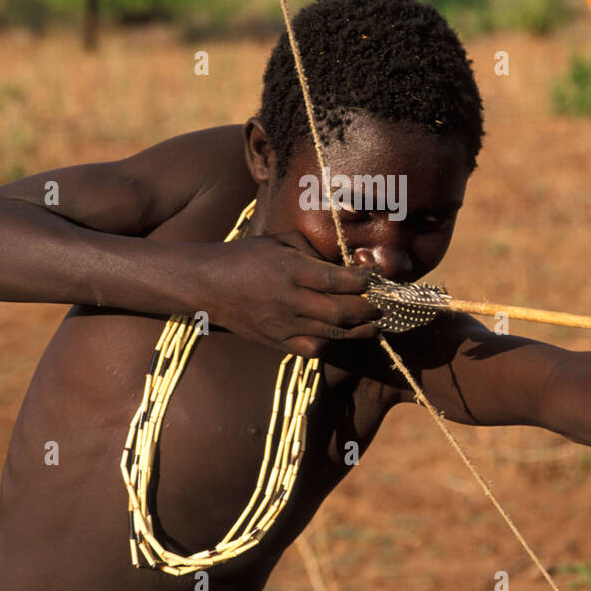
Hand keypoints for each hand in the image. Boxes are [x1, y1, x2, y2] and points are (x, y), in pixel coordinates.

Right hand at [192, 232, 380, 356]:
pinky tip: (340, 335)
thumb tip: (344, 265)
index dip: (362, 281)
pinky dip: (331, 344)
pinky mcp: (276, 341)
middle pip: (340, 311)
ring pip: (331, 333)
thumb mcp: (280, 241)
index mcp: (290, 270)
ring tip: (373, 323)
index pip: (336, 280)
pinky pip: (312, 349)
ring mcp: (282, 324)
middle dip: (368, 309)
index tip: (376, 278)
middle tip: (382, 305)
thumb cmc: (246, 256)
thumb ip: (313, 252)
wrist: (208, 285)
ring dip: (359, 330)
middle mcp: (289, 300)